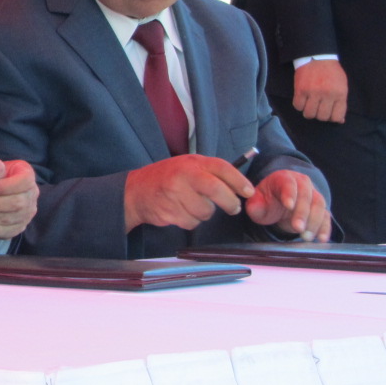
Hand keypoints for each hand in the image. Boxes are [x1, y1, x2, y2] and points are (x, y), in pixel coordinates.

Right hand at [123, 155, 252, 232]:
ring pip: (205, 211)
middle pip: (216, 190)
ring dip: (204, 213)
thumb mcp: (188, 166)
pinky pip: (191, 222)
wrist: (136, 191)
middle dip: (229, 202)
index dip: (239, 181)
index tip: (249, 192)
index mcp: (191, 162)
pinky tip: (180, 211)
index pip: (222, 168)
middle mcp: (183, 175)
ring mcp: (175, 193)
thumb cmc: (167, 178)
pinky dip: (190, 221)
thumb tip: (239, 187)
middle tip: (233, 208)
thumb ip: (210, 173)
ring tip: (192, 205)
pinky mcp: (169, 211)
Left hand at [245, 169, 330, 241]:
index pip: (288, 183)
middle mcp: (302, 184)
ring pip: (319, 205)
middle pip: (306, 196)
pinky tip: (322, 239)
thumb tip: (254, 207)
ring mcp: (314, 195)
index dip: (289, 194)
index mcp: (284, 178)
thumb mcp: (257, 201)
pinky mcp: (321, 209)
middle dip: (302, 213)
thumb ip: (255, 204)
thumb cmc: (268, 200)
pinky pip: (326, 217)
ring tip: (306, 237)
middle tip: (298, 228)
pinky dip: (325, 228)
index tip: (288, 206)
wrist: (280, 202)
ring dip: (314, 222)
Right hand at [292, 59, 347, 122]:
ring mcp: (313, 92)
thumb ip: (341, 103)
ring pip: (309, 114)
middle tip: (319, 108)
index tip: (330, 113)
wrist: (317, 56)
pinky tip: (303, 100)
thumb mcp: (342, 86)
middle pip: (322, 117)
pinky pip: (298, 106)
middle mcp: (327, 94)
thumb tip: (340, 120)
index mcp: (340, 94)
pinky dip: (299, 105)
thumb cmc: (332, 72)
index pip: (336, 117)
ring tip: (310, 105)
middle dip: (320, 115)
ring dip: (309, 112)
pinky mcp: (300, 89)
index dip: (332, 118)